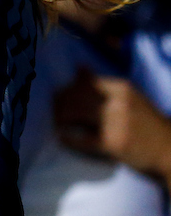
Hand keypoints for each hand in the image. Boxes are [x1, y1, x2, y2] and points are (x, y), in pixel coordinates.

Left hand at [55, 68, 170, 187]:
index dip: (68, 89)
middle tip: (56, 110)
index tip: (62, 96)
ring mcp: (115, 123)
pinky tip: (62, 137)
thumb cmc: (146, 122)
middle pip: (76, 96)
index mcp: (121, 88)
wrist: (169, 148)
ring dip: (60, 117)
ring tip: (58, 122)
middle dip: (60, 103)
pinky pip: (82, 139)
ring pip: (75, 113)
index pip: (84, 82)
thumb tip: (79, 67)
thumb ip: (104, 84)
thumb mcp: (129, 97)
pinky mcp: (113, 144)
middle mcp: (118, 103)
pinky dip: (68, 138)